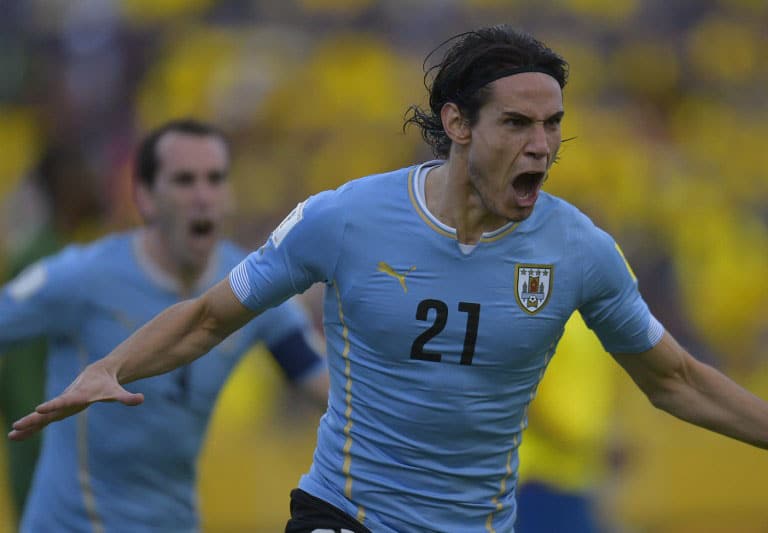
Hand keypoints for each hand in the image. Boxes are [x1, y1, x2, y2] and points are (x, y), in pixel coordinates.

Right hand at [8, 363, 143, 440]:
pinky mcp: (58, 410)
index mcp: (77, 396)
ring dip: (27, 426)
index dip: (52, 405)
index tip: (39, 409)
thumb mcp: (117, 392)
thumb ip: (127, 397)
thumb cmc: (107, 385)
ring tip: (11, 436)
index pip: (63, 402)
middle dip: (32, 419)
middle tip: (17, 426)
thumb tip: (141, 399)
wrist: (97, 373)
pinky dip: (30, 428)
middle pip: (47, 412)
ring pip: (41, 418)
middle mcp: (65, 401)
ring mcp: (60, 406)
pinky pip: (42, 421)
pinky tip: (17, 437)